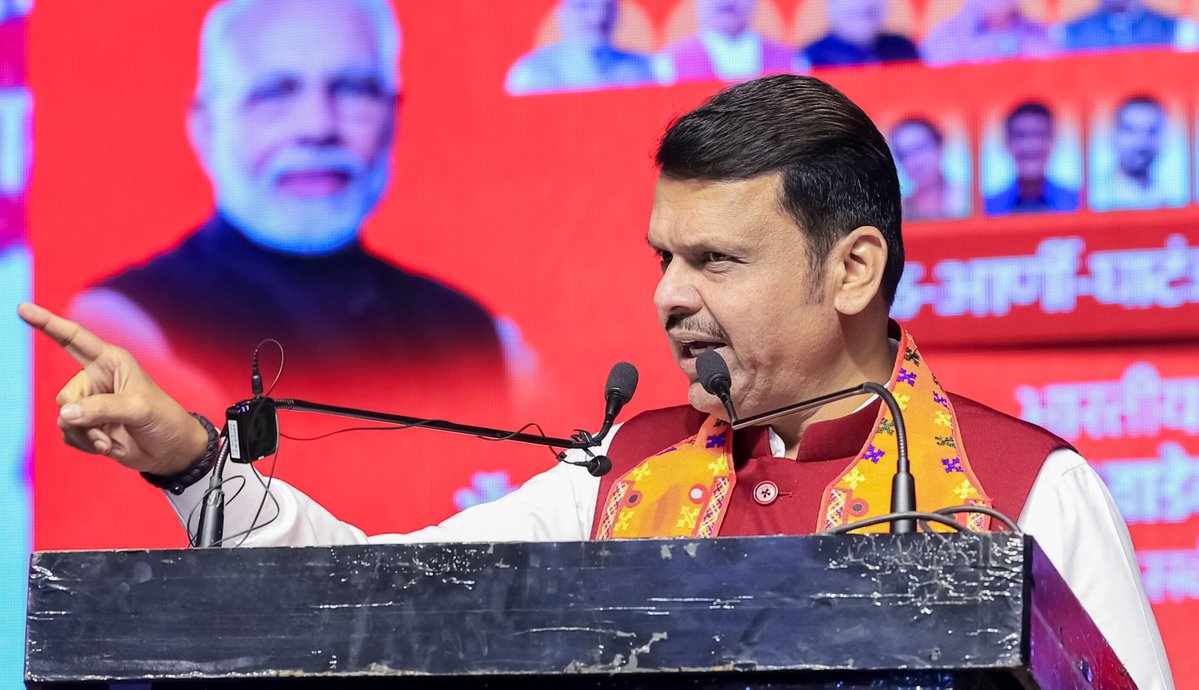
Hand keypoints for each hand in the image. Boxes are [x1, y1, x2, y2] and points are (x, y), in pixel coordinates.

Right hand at [18, 303, 209, 475]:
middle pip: (66, 395)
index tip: (23, 308)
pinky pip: (68, 434)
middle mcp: (96, 378)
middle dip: (83, 417)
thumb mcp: (138, 409)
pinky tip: (107, 446)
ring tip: (111, 440)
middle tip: (109, 429)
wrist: (170, 450)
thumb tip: (66, 413)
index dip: (48, 323)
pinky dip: (86, 444)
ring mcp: (89, 403)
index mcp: (111, 361)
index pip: (74, 338)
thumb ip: (102, 408)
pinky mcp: (85, 425)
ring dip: (87, 435)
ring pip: (64, 418)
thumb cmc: (163, 419)